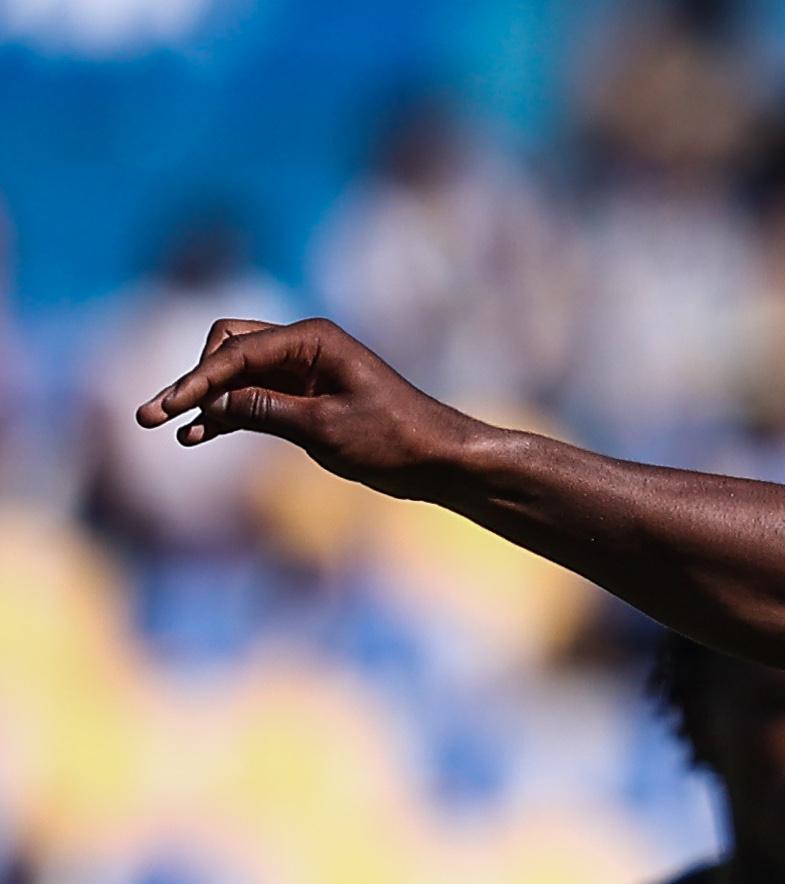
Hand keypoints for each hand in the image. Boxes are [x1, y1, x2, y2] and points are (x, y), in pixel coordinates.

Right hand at [135, 317, 482, 493]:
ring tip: (168, 427)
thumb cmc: (395, 438)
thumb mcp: (326, 428)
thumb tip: (214, 401)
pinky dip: (229, 414)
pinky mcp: (305, 400)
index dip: (197, 379)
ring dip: (206, 400)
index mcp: (312, 340)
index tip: (168, 405)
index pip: (236, 351)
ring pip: (237, 377)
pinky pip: (255, 401)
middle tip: (162, 413)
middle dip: (195, 378)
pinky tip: (198, 436)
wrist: (440, 460)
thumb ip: (267, 411)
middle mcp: (303, 348)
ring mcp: (303, 373)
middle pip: (228, 348)